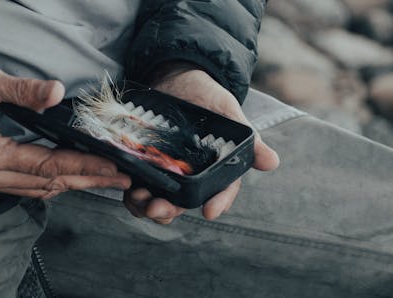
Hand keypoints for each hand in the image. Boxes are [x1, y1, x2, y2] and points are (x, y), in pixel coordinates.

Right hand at [0, 61, 130, 197]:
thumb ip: (23, 90)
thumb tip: (57, 92)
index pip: (48, 165)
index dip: (83, 166)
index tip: (111, 167)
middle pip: (49, 184)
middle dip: (88, 181)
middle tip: (120, 180)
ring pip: (40, 190)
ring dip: (74, 184)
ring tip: (103, 180)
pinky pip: (28, 187)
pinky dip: (53, 183)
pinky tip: (72, 179)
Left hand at [124, 65, 278, 223]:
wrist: (175, 76)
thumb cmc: (206, 94)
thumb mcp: (227, 110)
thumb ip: (247, 137)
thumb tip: (273, 163)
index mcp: (215, 165)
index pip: (221, 189)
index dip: (218, 202)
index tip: (210, 212)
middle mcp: (191, 172)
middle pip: (184, 201)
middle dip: (170, 210)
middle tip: (157, 209)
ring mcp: (167, 168)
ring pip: (159, 197)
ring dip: (147, 205)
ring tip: (138, 200)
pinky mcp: (145, 160)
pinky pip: (138, 182)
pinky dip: (131, 190)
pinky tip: (126, 189)